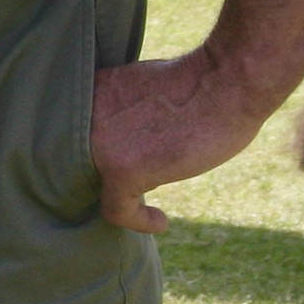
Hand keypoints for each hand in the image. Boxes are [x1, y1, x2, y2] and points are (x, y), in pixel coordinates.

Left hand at [90, 47, 275, 232]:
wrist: (226, 82)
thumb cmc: (200, 84)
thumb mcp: (144, 93)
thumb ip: (123, 116)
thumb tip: (124, 143)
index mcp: (88, 94)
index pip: (77, 138)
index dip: (104, 153)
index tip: (132, 162)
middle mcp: (82, 118)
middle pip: (83, 164)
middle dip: (111, 174)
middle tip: (144, 181)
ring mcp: (99, 145)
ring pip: (99, 187)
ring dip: (125, 196)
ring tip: (152, 200)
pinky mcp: (121, 170)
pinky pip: (117, 211)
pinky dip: (140, 221)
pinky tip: (160, 221)